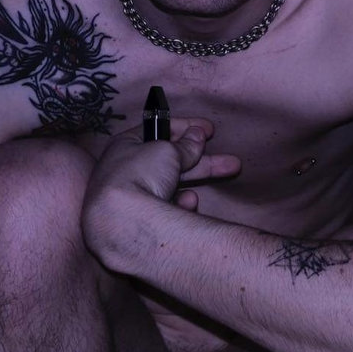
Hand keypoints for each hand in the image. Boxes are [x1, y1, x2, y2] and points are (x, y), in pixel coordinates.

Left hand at [81, 118, 239, 268]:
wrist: (121, 222)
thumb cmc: (139, 174)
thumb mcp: (167, 151)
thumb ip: (185, 145)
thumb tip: (197, 135)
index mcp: (127, 145)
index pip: (159, 132)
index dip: (186, 128)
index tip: (209, 130)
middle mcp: (128, 170)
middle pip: (172, 161)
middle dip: (204, 159)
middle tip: (231, 160)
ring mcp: (135, 197)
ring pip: (174, 184)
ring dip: (201, 178)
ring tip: (229, 173)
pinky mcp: (143, 220)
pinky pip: (167, 208)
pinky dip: (181, 204)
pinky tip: (189, 202)